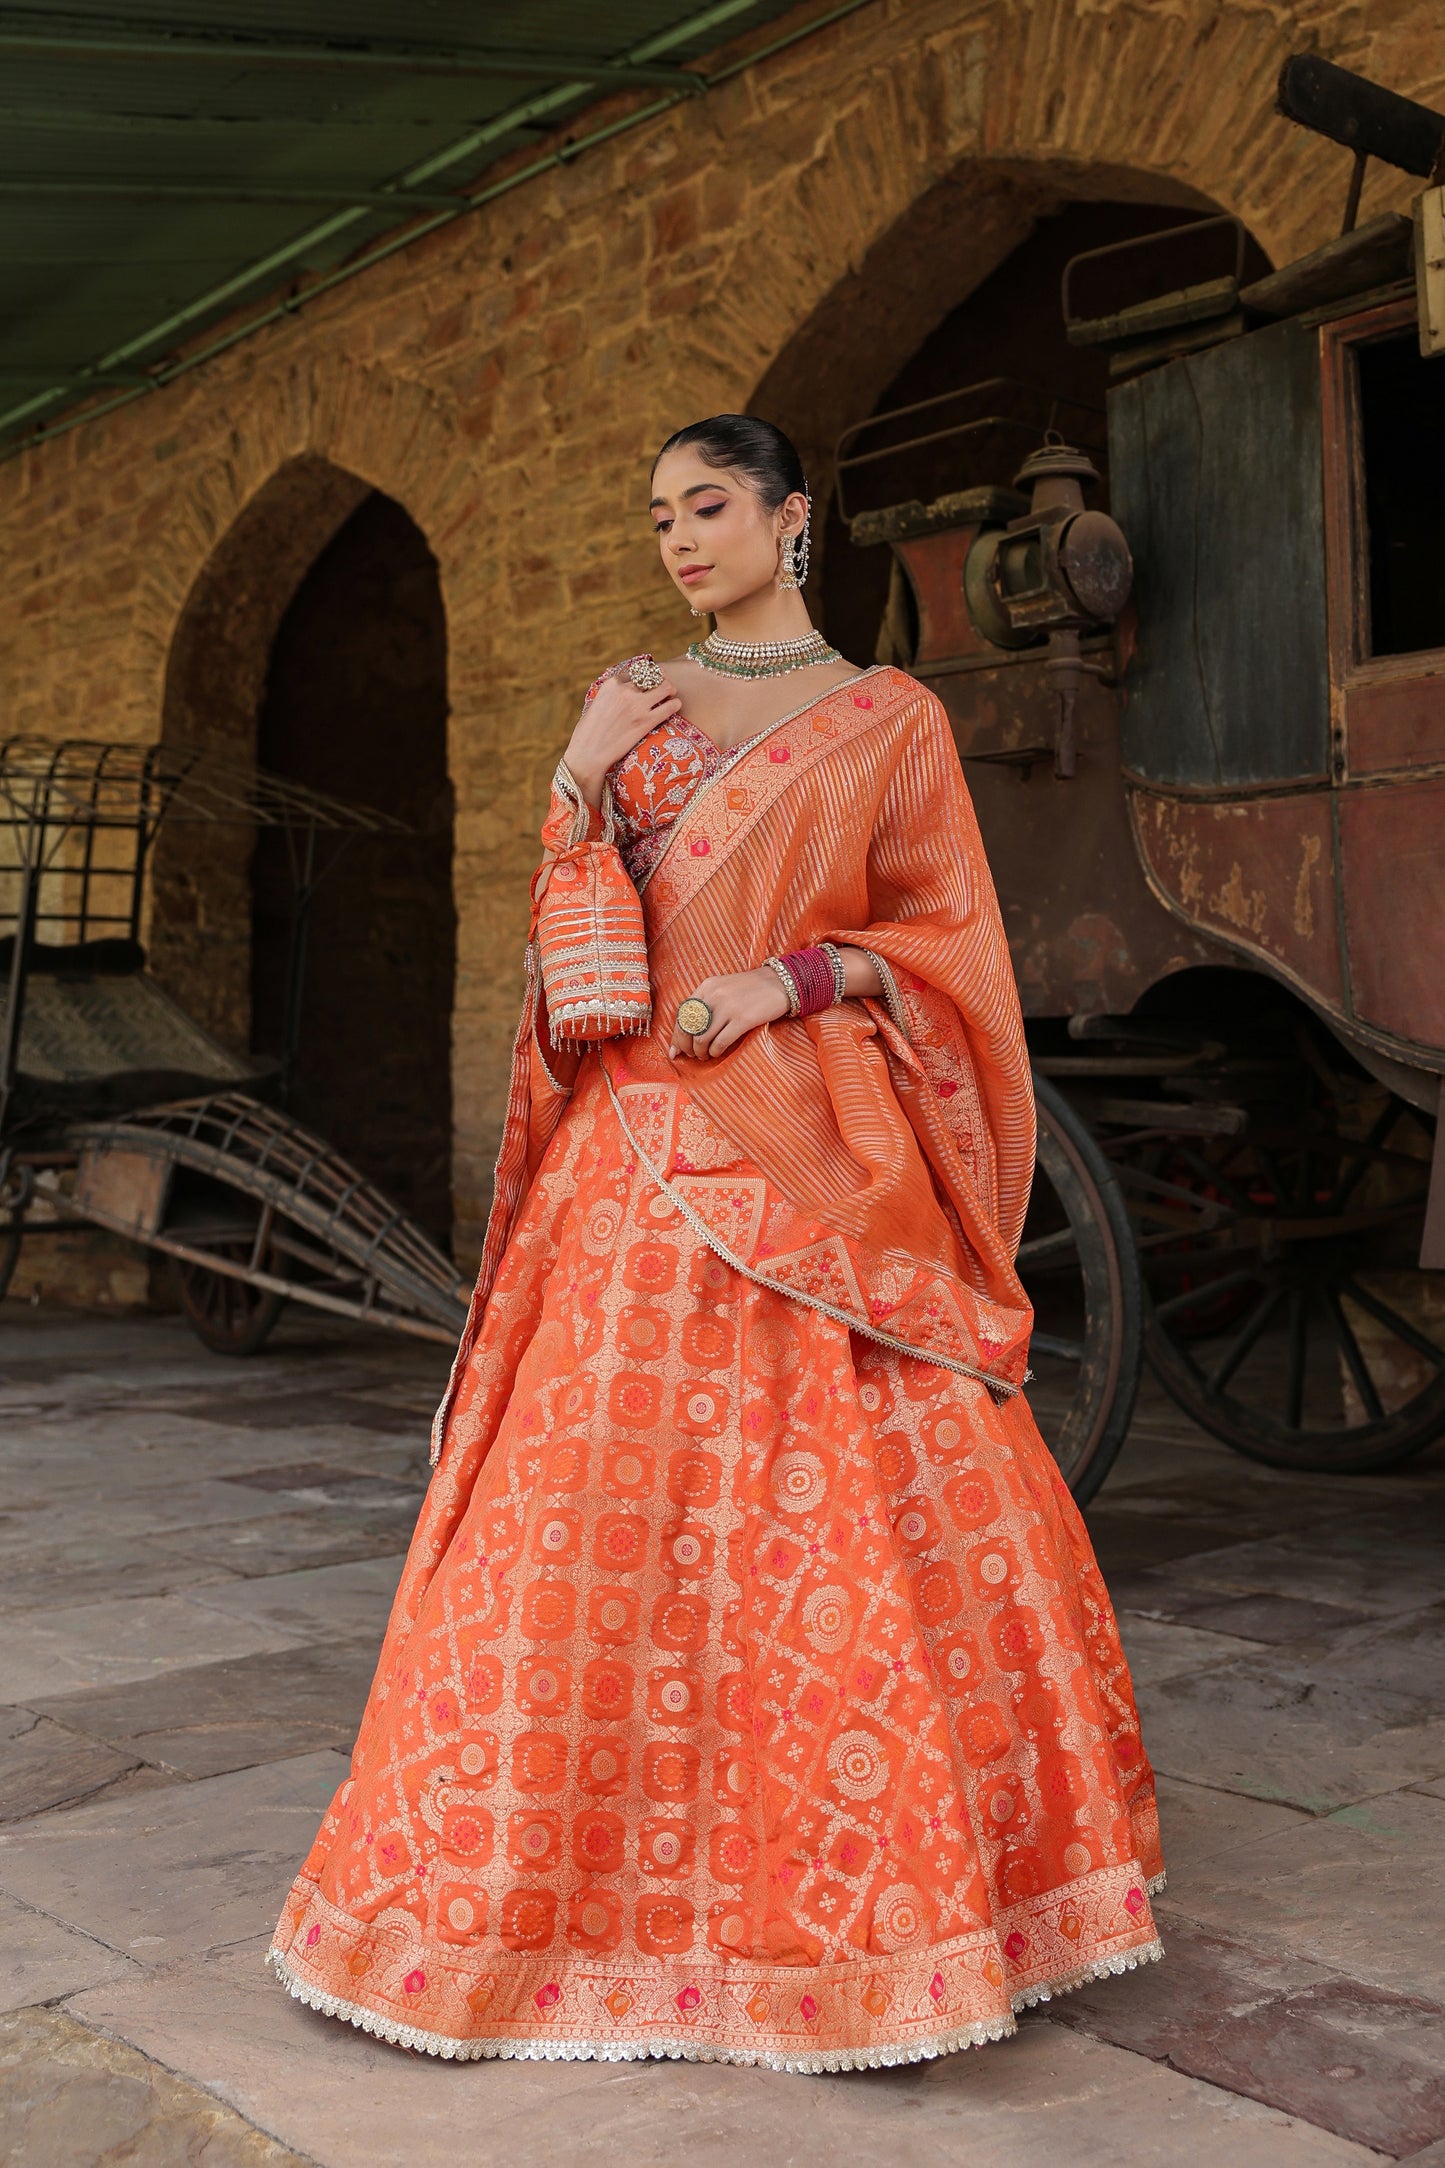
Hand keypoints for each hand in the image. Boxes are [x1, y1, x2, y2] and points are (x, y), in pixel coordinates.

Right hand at [564, 666, 680, 805]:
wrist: (588, 754)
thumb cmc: (588, 733)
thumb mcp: (596, 704)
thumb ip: (611, 695)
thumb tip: (621, 693)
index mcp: (611, 684)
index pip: (637, 671)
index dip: (646, 676)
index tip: (649, 683)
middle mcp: (625, 690)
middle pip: (653, 675)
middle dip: (661, 680)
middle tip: (664, 688)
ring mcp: (637, 705)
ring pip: (666, 687)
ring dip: (670, 691)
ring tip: (670, 697)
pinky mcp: (646, 722)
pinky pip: (670, 707)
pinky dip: (675, 705)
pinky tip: (674, 708)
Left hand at [670, 968, 790, 1060]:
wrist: (780, 983)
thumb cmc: (751, 989)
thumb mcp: (724, 988)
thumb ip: (706, 1004)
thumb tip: (688, 1032)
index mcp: (706, 986)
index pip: (682, 1014)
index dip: (676, 1036)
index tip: (675, 1050)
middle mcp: (714, 995)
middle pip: (689, 1028)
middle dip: (687, 1047)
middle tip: (692, 1055)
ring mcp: (728, 1007)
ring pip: (702, 1038)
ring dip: (701, 1052)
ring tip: (705, 1056)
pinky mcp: (742, 1019)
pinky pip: (720, 1042)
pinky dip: (715, 1052)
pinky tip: (717, 1053)